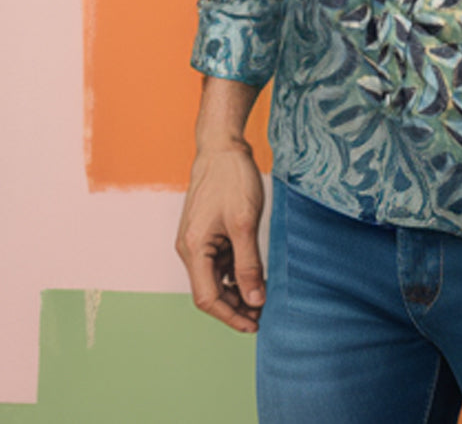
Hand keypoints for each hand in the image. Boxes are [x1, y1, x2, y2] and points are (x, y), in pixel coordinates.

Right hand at [175, 142, 265, 332]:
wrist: (222, 146)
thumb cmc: (231, 179)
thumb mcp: (245, 223)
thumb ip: (248, 264)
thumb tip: (255, 300)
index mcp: (193, 248)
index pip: (207, 297)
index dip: (231, 316)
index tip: (255, 325)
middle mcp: (190, 248)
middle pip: (210, 291)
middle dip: (236, 306)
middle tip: (263, 314)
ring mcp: (198, 240)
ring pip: (216, 278)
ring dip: (237, 290)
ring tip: (263, 297)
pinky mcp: (207, 232)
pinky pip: (219, 261)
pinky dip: (236, 272)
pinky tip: (255, 275)